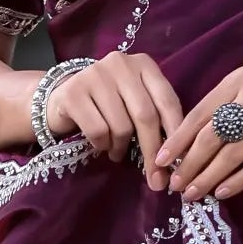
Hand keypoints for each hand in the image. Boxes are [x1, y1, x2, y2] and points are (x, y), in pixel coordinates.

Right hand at [47, 51, 183, 191]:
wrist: (62, 97)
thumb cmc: (108, 104)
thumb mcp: (136, 102)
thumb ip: (157, 118)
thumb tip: (180, 159)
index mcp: (144, 64)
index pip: (168, 101)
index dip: (176, 134)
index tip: (179, 163)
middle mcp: (121, 64)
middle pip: (146, 116)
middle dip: (152, 152)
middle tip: (156, 180)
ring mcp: (95, 75)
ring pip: (122, 126)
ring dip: (122, 148)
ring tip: (117, 151)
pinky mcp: (73, 92)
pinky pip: (98, 131)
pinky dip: (102, 145)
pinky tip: (101, 145)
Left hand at [155, 63, 242, 201]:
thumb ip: (223, 108)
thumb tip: (185, 145)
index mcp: (238, 79)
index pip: (199, 113)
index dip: (177, 140)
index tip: (160, 161)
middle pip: (213, 136)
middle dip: (190, 164)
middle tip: (175, 185)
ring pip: (234, 154)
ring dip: (209, 177)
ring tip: (193, 193)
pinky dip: (238, 181)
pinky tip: (222, 192)